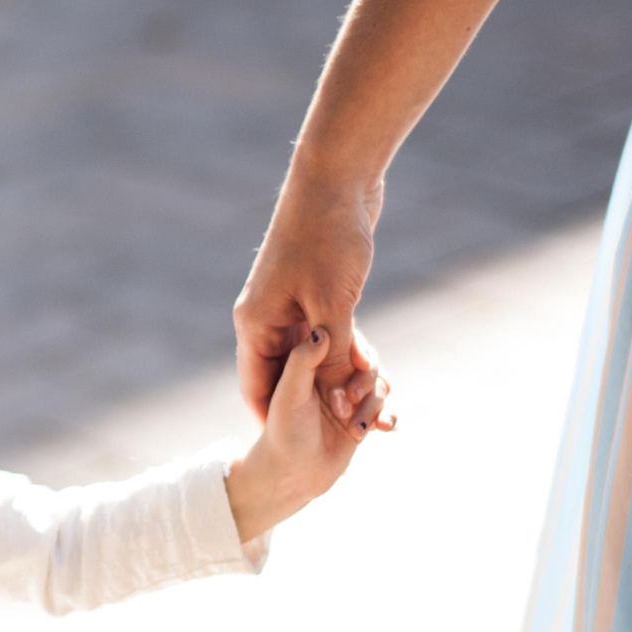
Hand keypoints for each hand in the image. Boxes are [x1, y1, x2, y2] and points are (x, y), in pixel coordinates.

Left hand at [225, 323, 389, 541]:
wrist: (291, 474)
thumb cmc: (283, 432)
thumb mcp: (290, 394)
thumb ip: (302, 362)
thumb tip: (322, 332)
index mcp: (312, 364)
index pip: (344, 343)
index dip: (358, 350)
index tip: (360, 362)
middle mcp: (332, 378)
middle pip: (368, 364)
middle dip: (364, 383)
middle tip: (344, 406)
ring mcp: (349, 399)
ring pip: (379, 387)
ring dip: (372, 406)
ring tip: (355, 428)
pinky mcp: (360, 419)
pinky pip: (386, 411)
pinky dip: (388, 417)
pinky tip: (383, 427)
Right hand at [234, 160, 387, 427]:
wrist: (338, 178)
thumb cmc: (327, 238)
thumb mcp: (333, 306)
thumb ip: (333, 358)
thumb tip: (338, 403)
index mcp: (256, 324)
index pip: (256, 387)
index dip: (274, 421)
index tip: (298, 453)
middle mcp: (267, 318)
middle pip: (288, 376)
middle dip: (320, 403)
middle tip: (352, 432)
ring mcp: (290, 305)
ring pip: (314, 357)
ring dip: (342, 378)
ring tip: (373, 404)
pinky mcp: (314, 292)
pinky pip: (330, 336)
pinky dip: (350, 352)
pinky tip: (375, 368)